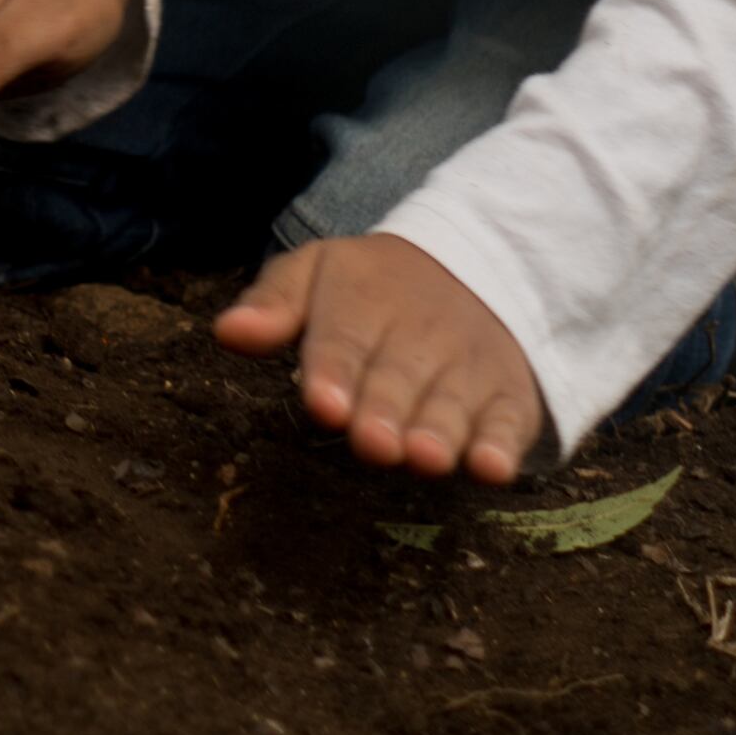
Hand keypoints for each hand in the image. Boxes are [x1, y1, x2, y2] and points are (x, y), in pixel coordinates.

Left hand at [217, 233, 544, 481]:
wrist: (471, 264)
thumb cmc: (368, 290)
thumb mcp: (315, 273)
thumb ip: (273, 304)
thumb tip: (227, 331)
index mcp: (362, 300)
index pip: (343, 338)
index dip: (335, 372)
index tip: (324, 404)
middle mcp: (419, 334)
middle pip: (397, 377)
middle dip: (385, 410)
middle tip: (374, 443)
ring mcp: (468, 365)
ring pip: (451, 402)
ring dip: (439, 431)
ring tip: (425, 458)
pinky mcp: (508, 393)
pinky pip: (508, 419)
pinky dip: (503, 444)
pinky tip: (493, 469)